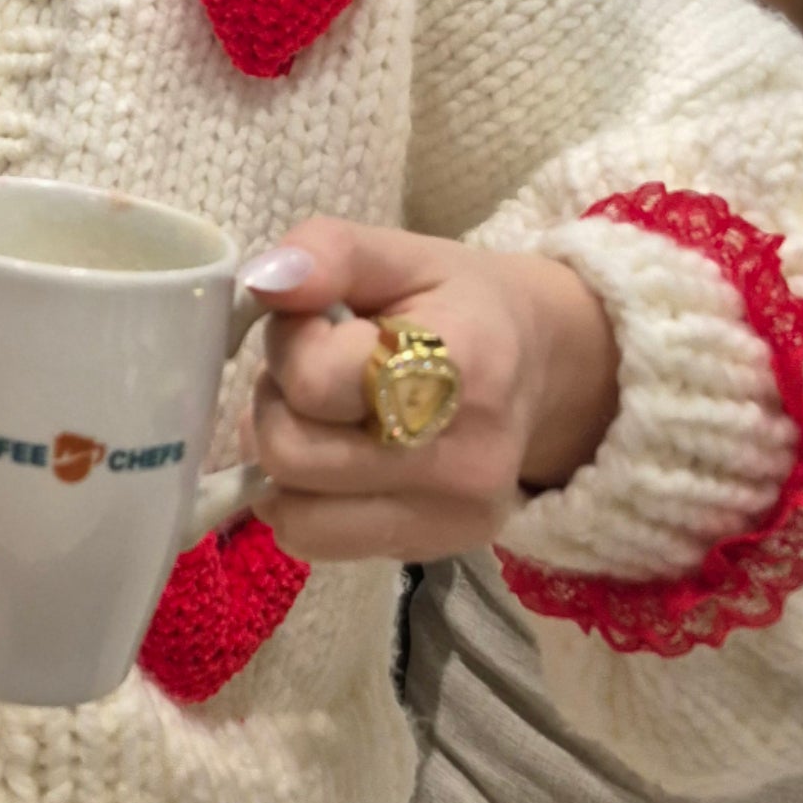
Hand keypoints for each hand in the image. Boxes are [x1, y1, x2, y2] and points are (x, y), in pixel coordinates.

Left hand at [233, 218, 620, 564]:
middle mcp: (465, 459)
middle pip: (291, 455)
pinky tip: (333, 458)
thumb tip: (265, 280)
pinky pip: (315, 541)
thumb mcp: (398, 254)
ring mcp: (452, 517)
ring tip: (320, 417)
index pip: (315, 380)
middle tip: (311, 374)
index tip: (321, 324)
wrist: (536, 367)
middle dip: (277, 404)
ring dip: (280, 460)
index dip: (292, 344)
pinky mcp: (433, 551)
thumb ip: (329, 251)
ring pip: (292, 513)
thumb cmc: (455, 303)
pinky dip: (300, 501)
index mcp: (462, 365)